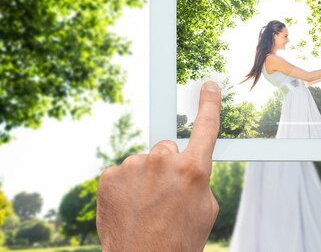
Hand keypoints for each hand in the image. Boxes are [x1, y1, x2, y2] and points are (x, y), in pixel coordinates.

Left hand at [97, 81, 220, 251]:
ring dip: (145, 178)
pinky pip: (122, 172)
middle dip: (168, 166)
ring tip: (145, 207)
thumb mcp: (206, 209)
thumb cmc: (178, 241)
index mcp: (193, 169)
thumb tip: (189, 168)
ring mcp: (133, 166)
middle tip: (165, 195)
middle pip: (168, 149)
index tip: (209, 86)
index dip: (209, 103)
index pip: (206, 127)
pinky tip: (129, 207)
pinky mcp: (109, 176)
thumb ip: (199, 179)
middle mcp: (162, 161)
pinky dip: (125, 186)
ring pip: (144, 163)